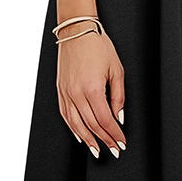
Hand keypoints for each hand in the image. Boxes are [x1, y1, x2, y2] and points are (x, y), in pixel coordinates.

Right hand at [56, 29, 126, 159]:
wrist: (77, 30)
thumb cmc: (98, 46)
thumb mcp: (116, 69)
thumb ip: (119, 96)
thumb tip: (119, 117)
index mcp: (93, 88)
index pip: (105, 120)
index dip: (114, 135)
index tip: (121, 143)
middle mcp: (76, 93)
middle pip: (91, 125)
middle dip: (104, 140)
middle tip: (113, 150)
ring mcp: (66, 92)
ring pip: (76, 124)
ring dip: (87, 140)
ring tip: (96, 150)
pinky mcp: (60, 90)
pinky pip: (66, 115)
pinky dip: (73, 128)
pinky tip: (80, 135)